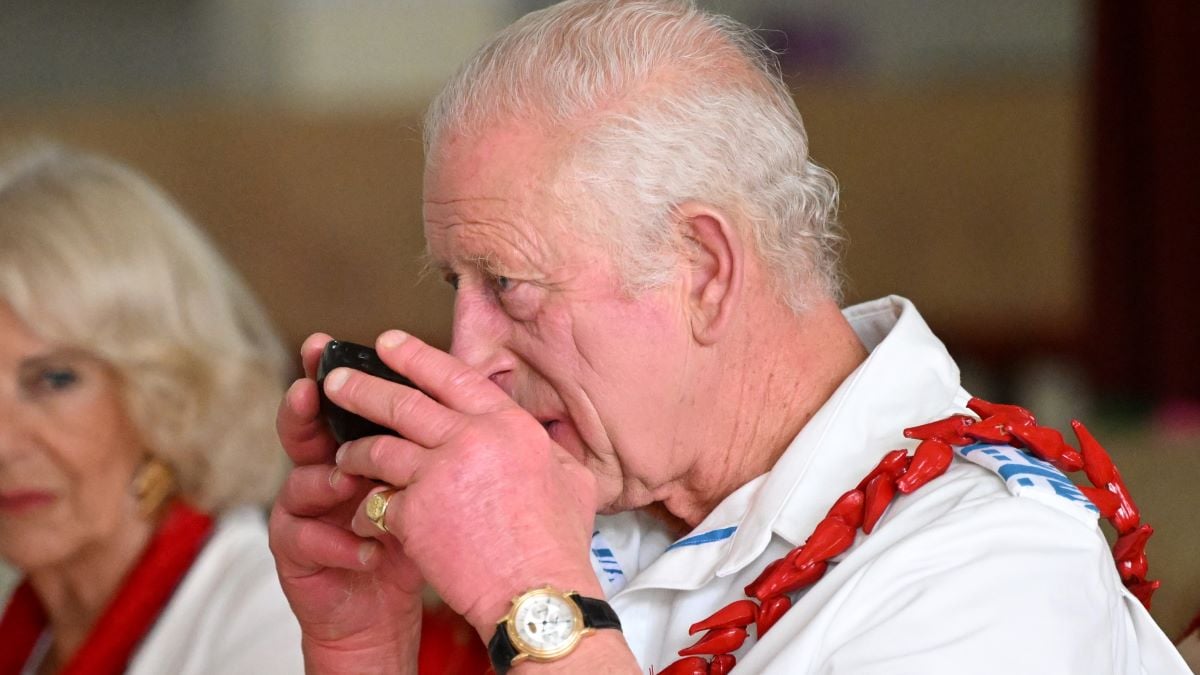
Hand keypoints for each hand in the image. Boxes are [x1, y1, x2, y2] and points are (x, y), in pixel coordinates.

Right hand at [268, 333, 423, 673]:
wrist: (383, 612)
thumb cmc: (408, 541)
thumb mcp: (424, 487)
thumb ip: (427, 444)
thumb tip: (460, 392)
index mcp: (352, 449)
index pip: (339, 406)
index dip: (329, 376)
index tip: (325, 346)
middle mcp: (319, 474)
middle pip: (301, 431)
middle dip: (303, 408)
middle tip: (309, 390)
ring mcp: (302, 513)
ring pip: (300, 484)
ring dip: (326, 480)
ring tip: (351, 479)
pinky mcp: (295, 555)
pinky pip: (307, 540)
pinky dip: (340, 543)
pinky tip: (369, 550)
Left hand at [327, 330, 601, 635]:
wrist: (535, 592)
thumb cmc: (555, 545)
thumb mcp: (572, 480)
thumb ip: (550, 449)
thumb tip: (545, 436)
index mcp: (508, 425)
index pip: (454, 377)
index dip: (417, 357)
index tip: (391, 344)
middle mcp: (471, 439)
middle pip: (404, 401)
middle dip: (364, 387)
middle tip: (338, 378)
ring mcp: (438, 473)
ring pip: (380, 447)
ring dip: (356, 449)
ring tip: (343, 452)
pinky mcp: (413, 510)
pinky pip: (378, 500)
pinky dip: (368, 506)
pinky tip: (363, 514)